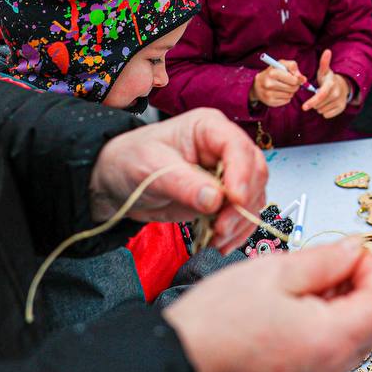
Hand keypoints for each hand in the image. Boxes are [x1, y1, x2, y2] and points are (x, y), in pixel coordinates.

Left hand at [89, 108, 266, 252]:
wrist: (116, 182)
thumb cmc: (129, 161)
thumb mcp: (151, 169)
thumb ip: (183, 184)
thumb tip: (215, 199)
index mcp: (209, 128)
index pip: (238, 148)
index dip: (242, 174)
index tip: (236, 200)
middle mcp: (224, 148)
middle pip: (255, 173)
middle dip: (243, 203)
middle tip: (222, 227)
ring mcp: (226, 174)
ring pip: (254, 196)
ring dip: (241, 221)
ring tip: (218, 239)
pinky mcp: (223, 197)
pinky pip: (243, 214)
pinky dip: (237, 231)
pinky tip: (220, 243)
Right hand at [165, 238, 371, 371]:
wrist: (175, 368)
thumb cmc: (213, 326)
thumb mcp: (273, 271)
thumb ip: (325, 259)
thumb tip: (352, 251)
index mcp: (331, 341)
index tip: (351, 255)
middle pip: (371, 323)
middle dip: (355, 288)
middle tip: (322, 267)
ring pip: (349, 339)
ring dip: (336, 308)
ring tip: (296, 289)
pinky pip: (326, 356)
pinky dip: (318, 330)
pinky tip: (286, 313)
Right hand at [250, 60, 304, 107]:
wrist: (257, 84)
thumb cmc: (273, 72)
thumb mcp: (281, 64)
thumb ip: (293, 66)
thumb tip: (303, 78)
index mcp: (272, 73)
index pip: (294, 80)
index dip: (298, 79)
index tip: (298, 78)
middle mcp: (269, 84)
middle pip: (293, 88)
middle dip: (295, 85)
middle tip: (291, 82)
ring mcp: (269, 94)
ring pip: (290, 95)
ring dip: (291, 91)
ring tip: (284, 86)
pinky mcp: (270, 102)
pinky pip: (286, 101)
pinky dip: (286, 97)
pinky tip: (280, 92)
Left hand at [302, 50, 350, 117]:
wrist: (342, 86)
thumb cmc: (328, 79)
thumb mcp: (325, 71)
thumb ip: (324, 63)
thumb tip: (327, 51)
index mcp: (331, 85)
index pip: (320, 95)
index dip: (312, 102)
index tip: (303, 107)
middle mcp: (337, 94)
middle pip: (319, 105)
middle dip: (314, 102)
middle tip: (317, 95)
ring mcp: (340, 102)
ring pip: (321, 110)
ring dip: (319, 106)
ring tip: (322, 99)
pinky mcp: (341, 108)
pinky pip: (327, 115)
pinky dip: (324, 111)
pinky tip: (327, 104)